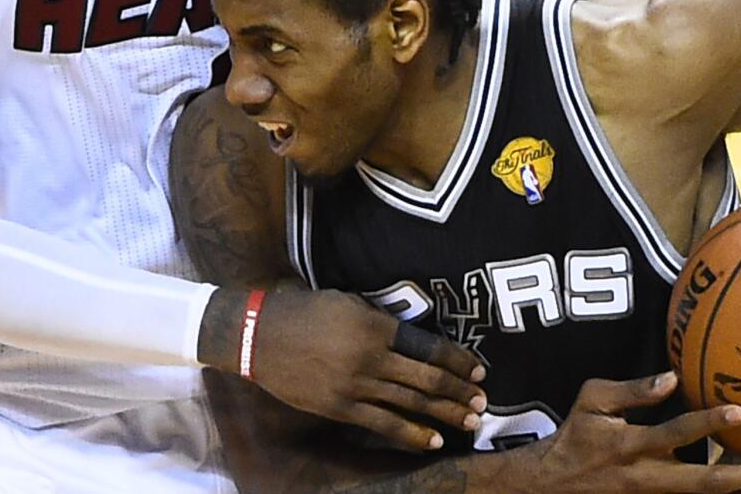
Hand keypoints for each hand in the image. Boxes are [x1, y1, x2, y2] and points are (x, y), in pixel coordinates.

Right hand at [250, 289, 487, 450]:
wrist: (257, 336)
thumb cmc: (304, 310)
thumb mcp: (348, 301)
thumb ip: (380, 319)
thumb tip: (413, 335)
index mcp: (374, 325)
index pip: (427, 345)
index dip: (456, 359)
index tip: (477, 369)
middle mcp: (369, 357)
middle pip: (425, 378)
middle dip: (458, 391)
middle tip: (482, 400)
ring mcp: (354, 386)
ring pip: (410, 404)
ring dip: (444, 413)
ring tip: (470, 420)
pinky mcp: (339, 408)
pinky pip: (383, 424)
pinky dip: (411, 433)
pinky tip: (434, 440)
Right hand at [509, 371, 740, 492]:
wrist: (554, 485)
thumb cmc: (577, 435)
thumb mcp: (592, 401)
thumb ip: (631, 390)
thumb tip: (671, 376)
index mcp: (631, 447)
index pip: (673, 433)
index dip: (705, 423)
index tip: (738, 410)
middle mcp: (649, 478)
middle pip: (707, 483)